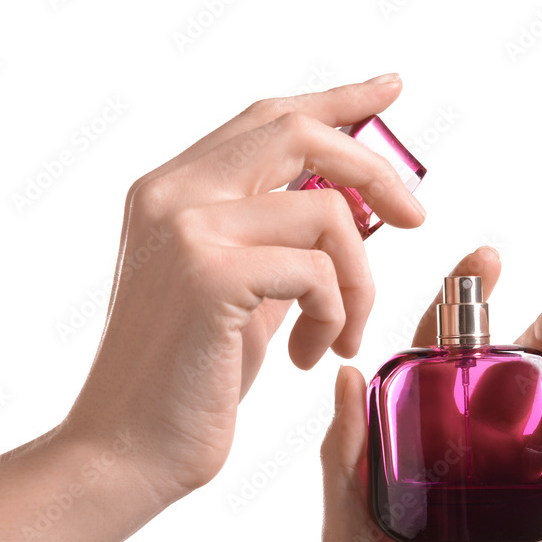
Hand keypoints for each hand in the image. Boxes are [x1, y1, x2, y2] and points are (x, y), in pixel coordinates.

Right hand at [64, 75, 424, 503]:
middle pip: (298, 132)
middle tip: (414, 218)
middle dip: (374, 170)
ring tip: (340, 337)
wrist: (127, 451)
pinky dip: (335, 316)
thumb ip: (277, 242)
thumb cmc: (186, 380)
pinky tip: (311, 357)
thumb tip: (349, 207)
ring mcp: (186, 228)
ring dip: (356, 283)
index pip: (266, 120)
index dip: (336, 99)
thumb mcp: (238, 293)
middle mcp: (171, 193)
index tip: (389, 91)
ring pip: (325, 212)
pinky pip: (317, 269)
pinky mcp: (208, 274)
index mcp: (171, 191)